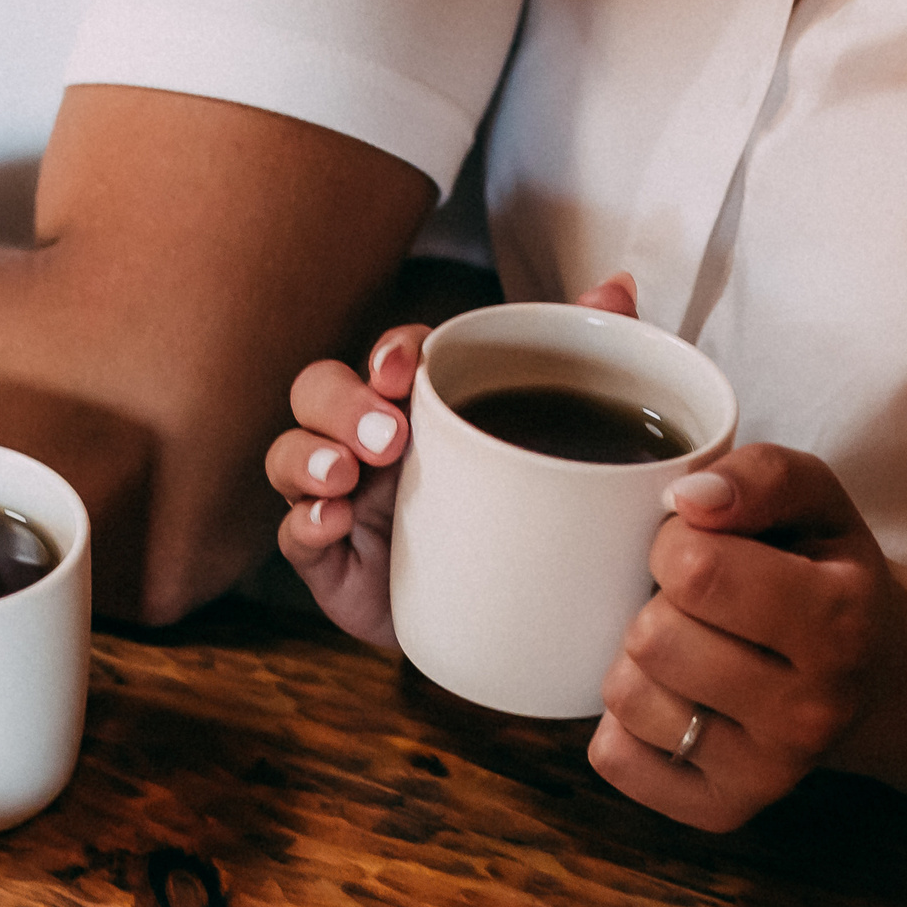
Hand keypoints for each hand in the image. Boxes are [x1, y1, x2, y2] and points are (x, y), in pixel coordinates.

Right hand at [269, 274, 641, 646]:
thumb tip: (617, 288)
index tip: (403, 369)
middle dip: (342, 403)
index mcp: (421, 403)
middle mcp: (370, 441)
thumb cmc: (526, 516)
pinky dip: (303, 523)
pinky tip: (331, 522)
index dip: (389, 353)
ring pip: (289, 454)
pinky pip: (292, 535)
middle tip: (388, 437)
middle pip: (319, 391)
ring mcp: (343, 498)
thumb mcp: (566, 436)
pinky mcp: (330, 561)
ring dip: (308, 455)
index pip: (389, 357)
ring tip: (343, 476)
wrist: (518, 617)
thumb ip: (581, 360)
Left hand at [589, 443, 906, 829]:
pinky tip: (677, 703)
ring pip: (626, 697)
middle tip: (702, 610)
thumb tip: (686, 499)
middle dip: (659, 606)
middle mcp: (811, 710)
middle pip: (653, 637)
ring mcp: (769, 773)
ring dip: (640, 662)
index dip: (674, 546)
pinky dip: (626, 725)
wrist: (881, 677)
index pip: (693, 568)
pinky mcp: (724, 810)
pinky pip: (614, 757)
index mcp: (840, 622)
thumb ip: (760, 476)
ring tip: (693, 654)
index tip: (701, 554)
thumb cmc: (828, 575)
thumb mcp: (818, 504)